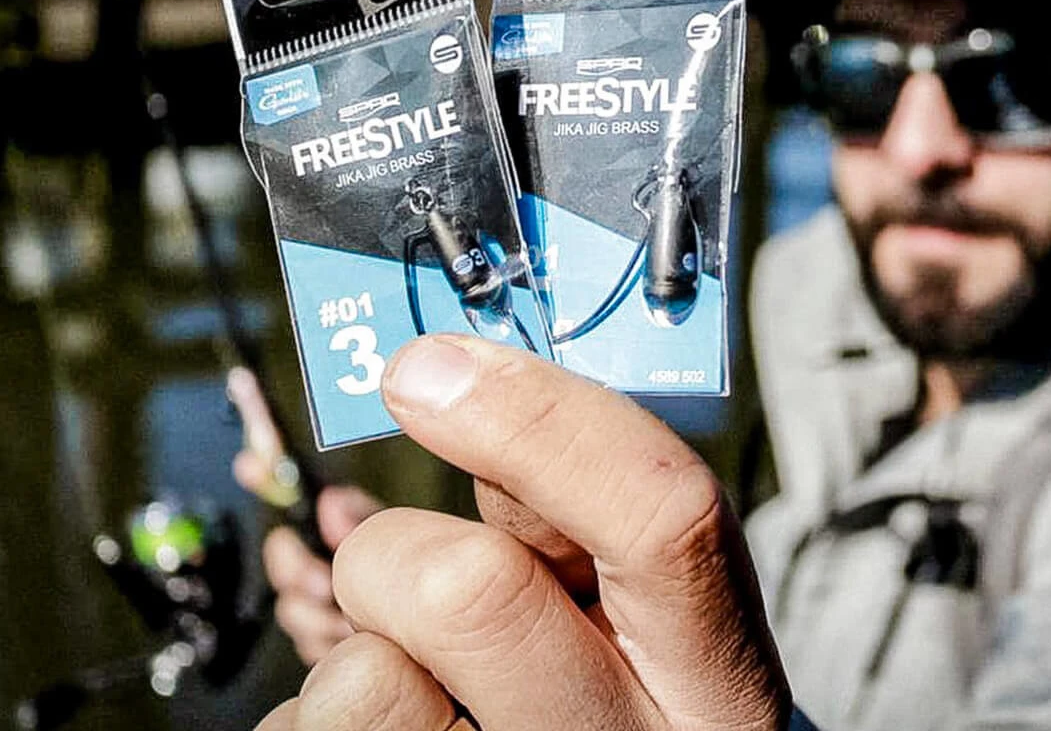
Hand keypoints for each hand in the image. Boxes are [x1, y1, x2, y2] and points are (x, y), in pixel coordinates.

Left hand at [253, 334, 790, 729]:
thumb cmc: (620, 685)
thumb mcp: (641, 606)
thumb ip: (577, 506)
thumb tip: (450, 373)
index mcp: (715, 681)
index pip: (661, 519)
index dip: (538, 419)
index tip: (429, 367)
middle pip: (468, 592)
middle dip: (404, 549)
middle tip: (406, 567)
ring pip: (366, 676)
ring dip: (361, 641)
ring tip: (416, 666)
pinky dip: (323, 707)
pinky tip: (397, 722)